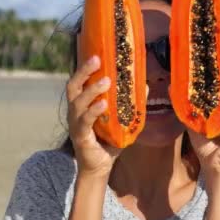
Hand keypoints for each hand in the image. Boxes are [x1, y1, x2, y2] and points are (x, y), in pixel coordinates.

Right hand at [66, 56, 120, 177]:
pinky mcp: (80, 136)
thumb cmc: (110, 140)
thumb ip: (130, 103)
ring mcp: (76, 123)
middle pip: (74, 86)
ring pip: (78, 102)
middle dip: (84, 71)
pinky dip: (94, 111)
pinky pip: (85, 121)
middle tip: (98, 59)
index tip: (96, 52)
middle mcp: (75, 111)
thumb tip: (145, 86)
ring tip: (107, 81)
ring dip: (92, 90)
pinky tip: (104, 104)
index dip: (85, 67)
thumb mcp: (122, 119)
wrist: (100, 167)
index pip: (80, 80)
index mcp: (83, 103)